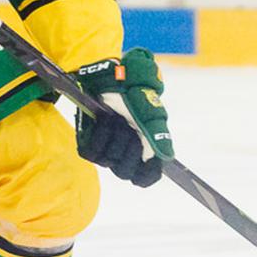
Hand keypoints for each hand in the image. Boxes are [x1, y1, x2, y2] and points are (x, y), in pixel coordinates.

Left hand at [74, 48, 173, 186]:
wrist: (114, 78)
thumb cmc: (136, 96)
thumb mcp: (151, 114)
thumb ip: (159, 135)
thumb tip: (168, 157)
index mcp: (144, 151)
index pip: (145, 178)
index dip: (145, 175)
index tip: (145, 158)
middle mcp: (125, 153)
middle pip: (123, 171)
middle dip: (127, 147)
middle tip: (128, 125)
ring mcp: (106, 147)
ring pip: (106, 161)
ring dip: (112, 137)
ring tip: (115, 117)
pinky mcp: (89, 140)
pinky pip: (89, 152)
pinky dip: (98, 134)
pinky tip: (104, 118)